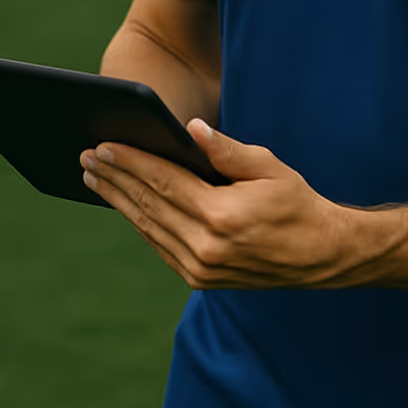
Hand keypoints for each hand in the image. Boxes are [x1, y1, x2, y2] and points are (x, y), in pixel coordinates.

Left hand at [80, 121, 382, 289]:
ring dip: (118, 199)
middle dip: (114, 178)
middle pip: (147, 205)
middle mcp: (205, 248)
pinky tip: (124, 202)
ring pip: (148, 227)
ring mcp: (200, 268)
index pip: (164, 181)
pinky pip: (160, 244)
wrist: (320, 255)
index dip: (131, 161)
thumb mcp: (268, 167)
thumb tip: (189, 128)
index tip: (104, 144)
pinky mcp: (199, 279)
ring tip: (95, 177)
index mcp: (221, 216)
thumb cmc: (296, 202)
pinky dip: (139, 221)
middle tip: (87, 156)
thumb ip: (226, 149)